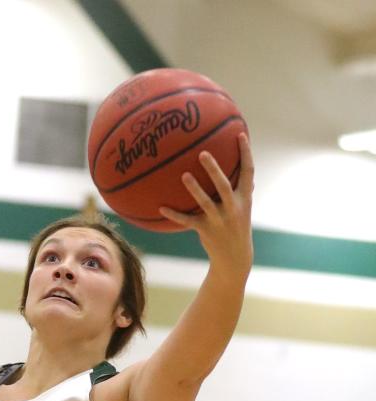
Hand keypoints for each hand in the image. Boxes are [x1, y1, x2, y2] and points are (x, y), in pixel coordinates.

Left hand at [159, 134, 253, 274]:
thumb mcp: (243, 208)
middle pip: (223, 185)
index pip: (248, 171)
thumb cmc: (237, 227)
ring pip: (205, 202)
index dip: (245, 153)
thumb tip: (241, 167)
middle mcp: (233, 208)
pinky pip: (187, 221)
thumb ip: (241, 189)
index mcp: (245, 198)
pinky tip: (161, 207)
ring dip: (194, 189)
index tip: (240, 134)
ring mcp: (219, 220)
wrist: (234, 258)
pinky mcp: (206, 231)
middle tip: (202, 153)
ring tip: (184, 175)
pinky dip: (174, 214)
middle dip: (214, 169)